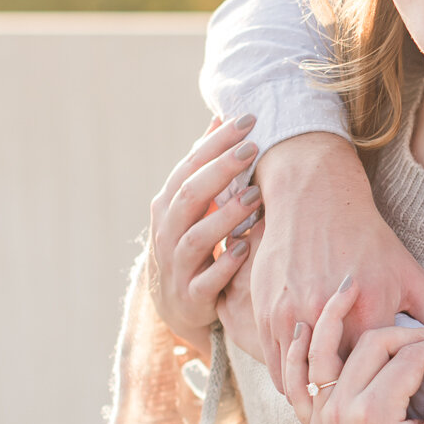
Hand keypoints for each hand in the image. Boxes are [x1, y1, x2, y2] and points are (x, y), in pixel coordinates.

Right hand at [147, 116, 265, 360]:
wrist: (176, 305)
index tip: (247, 121)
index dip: (216, 143)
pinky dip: (225, 264)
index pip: (190, 166)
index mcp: (168, 204)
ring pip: (196, 236)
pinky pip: (207, 280)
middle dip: (220, 169)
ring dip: (226, 215)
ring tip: (256, 196)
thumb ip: (204, 165)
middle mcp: (167, 231)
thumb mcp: (193, 204)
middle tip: (252, 148)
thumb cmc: (191, 242)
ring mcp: (177, 264)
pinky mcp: (192, 295)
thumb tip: (221, 118)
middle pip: (190, 194)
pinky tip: (246, 246)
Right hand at [251, 132, 423, 396]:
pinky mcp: (265, 316)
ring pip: (303, 383)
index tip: (399, 413)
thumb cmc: (369, 240)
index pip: (382, 375)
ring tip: (341, 415)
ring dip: (320, 403)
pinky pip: (278, 369)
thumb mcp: (411, 277)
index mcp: (367, 310)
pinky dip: (295, 386)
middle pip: (340, 385)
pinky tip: (313, 394)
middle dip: (355, 407)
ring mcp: (290, 316)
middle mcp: (324, 316)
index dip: (391, 399)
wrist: (314, 200)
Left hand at [285, 279, 423, 423]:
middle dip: (406, 330)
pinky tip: (304, 328)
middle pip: (372, 344)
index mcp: (374, 414)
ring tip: (348, 287)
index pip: (411, 357)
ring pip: (326, 352)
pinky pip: (296, 382)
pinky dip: (297, 354)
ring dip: (334, 318)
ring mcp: (322, 416)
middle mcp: (340, 409)